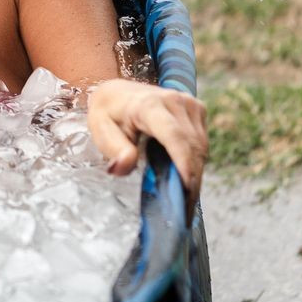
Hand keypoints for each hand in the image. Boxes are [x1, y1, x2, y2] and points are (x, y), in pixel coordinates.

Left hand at [87, 79, 207, 197]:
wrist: (119, 92)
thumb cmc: (108, 113)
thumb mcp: (101, 130)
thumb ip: (114, 149)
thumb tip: (124, 167)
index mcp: (150, 105)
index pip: (174, 136)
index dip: (183, 163)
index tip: (186, 189)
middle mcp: (176, 101)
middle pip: (192, 145)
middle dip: (191, 178)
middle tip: (185, 210)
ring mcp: (190, 104)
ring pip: (201, 146)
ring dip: (195, 173)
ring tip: (185, 201)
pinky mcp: (198, 110)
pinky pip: (201, 142)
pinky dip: (195, 163)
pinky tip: (184, 181)